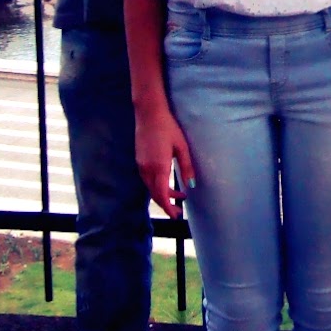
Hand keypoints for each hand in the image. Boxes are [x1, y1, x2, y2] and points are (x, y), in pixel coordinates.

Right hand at [134, 101, 193, 218]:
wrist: (149, 114)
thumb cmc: (169, 128)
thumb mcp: (182, 147)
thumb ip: (186, 167)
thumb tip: (191, 186)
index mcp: (158, 167)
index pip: (162, 195)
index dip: (168, 207)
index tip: (176, 216)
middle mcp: (146, 169)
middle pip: (155, 194)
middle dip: (166, 204)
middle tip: (179, 210)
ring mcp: (141, 165)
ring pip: (150, 187)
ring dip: (162, 194)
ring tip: (178, 195)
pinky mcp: (139, 161)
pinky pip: (147, 179)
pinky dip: (157, 185)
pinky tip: (167, 182)